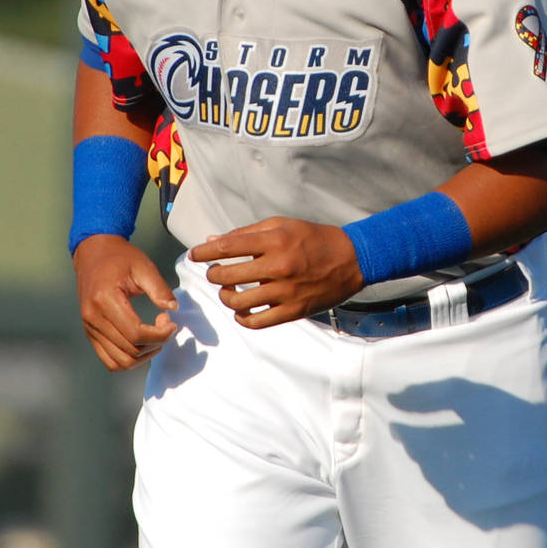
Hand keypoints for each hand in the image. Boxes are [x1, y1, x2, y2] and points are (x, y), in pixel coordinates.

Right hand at [73, 234, 178, 370]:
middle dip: (156, 343)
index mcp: (104, 299)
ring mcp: (89, 328)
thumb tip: (173, 308)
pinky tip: (142, 343)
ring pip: (120, 361)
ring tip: (156, 336)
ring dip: (144, 355)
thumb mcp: (143, 266)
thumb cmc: (120, 258)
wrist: (94, 253)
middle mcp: (93, 317)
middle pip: (130, 349)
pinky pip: (110, 360)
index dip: (160, 335)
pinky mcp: (90, 333)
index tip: (172, 322)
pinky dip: (129, 359)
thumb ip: (159, 289)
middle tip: (166, 325)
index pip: (135, 333)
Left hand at [188, 217, 364, 329]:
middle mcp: (278, 266)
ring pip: (237, 301)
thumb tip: (212, 241)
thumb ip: (247, 234)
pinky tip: (242, 309)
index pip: (227, 247)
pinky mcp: (293, 311)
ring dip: (225, 296)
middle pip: (226, 275)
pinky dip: (242, 317)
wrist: (352, 260)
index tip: (194, 255)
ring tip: (228, 290)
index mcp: (275, 240)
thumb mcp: (282, 225)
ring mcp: (285, 292)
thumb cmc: (314, 238)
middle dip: (213, 274)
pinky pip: (256, 322)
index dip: (204, 252)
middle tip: (214, 272)